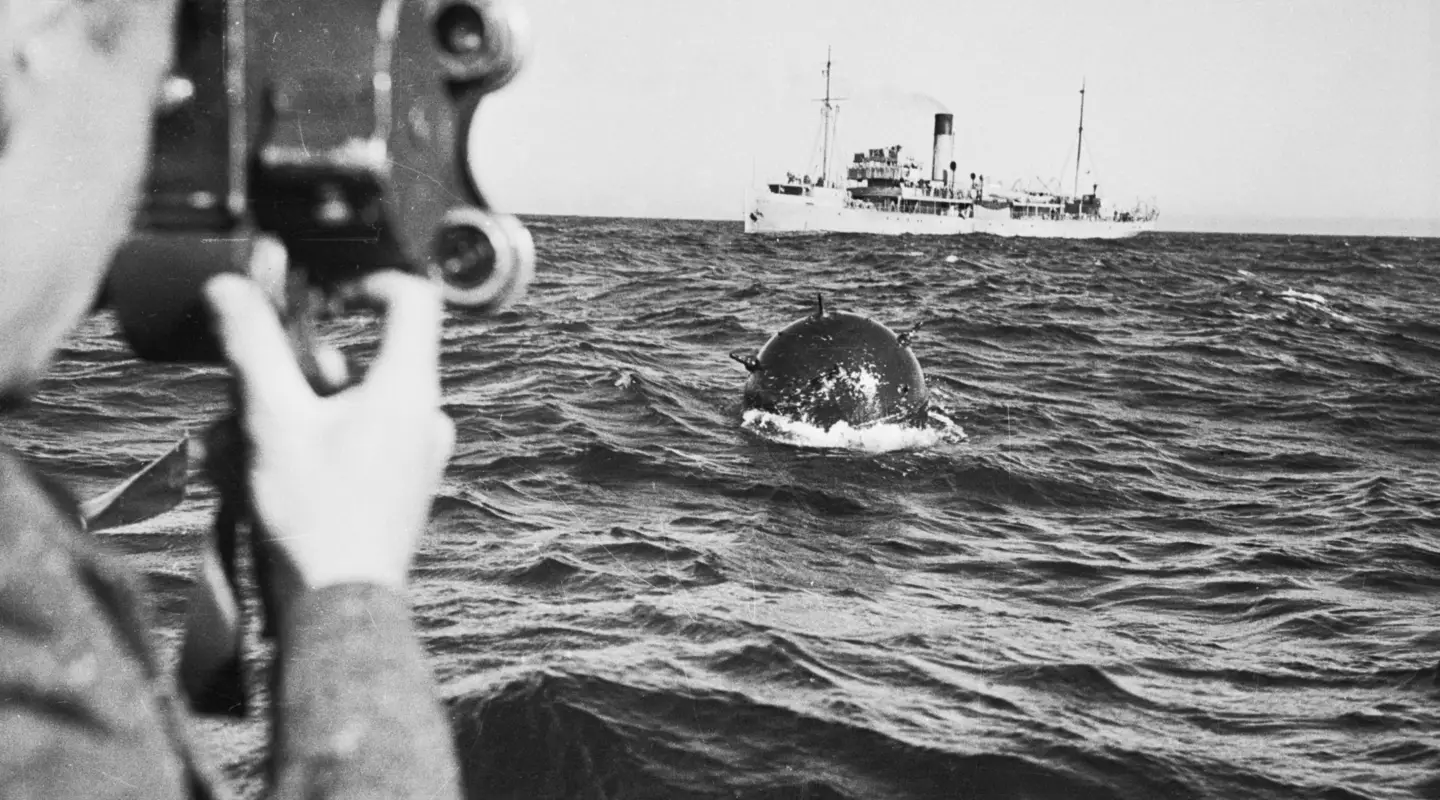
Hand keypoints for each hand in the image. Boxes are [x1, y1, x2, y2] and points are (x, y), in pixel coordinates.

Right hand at [204, 271, 454, 594]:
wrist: (340, 604)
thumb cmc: (315, 516)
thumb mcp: (273, 419)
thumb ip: (253, 346)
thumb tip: (230, 288)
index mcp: (409, 387)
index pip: (413, 298)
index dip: (368, 283)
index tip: (323, 297)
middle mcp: (426, 414)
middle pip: (366, 356)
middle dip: (300, 370)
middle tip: (255, 396)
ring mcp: (419, 451)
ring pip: (352, 403)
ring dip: (294, 413)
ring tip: (239, 448)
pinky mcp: (403, 481)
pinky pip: (358, 440)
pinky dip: (311, 444)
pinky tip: (261, 474)